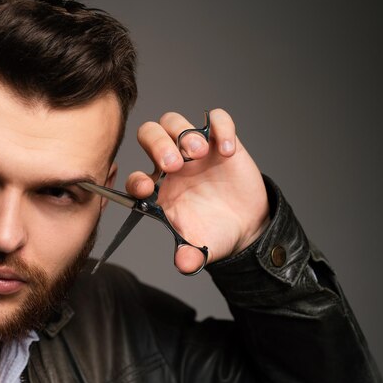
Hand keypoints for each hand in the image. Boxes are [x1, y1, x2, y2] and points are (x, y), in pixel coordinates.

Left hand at [126, 109, 269, 273]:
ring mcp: (194, 149)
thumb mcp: (201, 247)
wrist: (246, 225)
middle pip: (149, 134)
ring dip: (183, 133)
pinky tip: (227, 150)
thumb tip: (184, 264)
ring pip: (174, 121)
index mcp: (157, 188)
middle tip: (175, 164)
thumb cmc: (213, 232)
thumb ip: (190, 256)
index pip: (136, 176)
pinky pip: (215, 118)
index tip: (147, 188)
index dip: (136, 180)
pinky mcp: (220, 140)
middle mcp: (171, 164)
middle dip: (157, 145)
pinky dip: (220, 127)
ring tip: (199, 153)